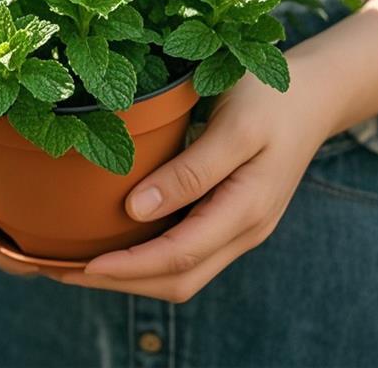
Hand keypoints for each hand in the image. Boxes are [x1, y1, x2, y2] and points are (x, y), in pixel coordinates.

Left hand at [47, 62, 330, 300]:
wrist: (313, 95)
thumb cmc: (271, 101)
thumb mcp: (234, 127)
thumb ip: (192, 171)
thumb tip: (137, 210)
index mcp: (247, 210)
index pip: (179, 256)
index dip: (128, 266)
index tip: (82, 266)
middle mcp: (244, 230)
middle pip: (178, 279)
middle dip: (122, 282)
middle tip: (64, 272)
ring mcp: (240, 227)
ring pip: (183, 272)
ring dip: (133, 275)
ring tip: (82, 263)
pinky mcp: (231, 216)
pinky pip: (188, 251)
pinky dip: (150, 257)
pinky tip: (121, 240)